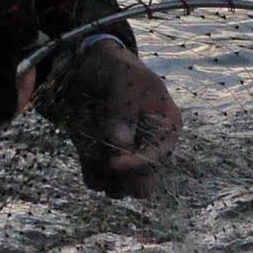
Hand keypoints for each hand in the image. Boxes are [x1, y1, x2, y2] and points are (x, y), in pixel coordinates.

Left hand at [38, 38, 180, 197]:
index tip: (114, 162)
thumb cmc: (116, 67)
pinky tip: (86, 147)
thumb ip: (123, 110)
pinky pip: (96, 180)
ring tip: (92, 146)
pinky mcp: (100, 158)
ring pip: (118, 188)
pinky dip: (90, 170)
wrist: (90, 64)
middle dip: (123, 178)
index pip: (159, 156)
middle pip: (142, 185)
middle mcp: (148, 147)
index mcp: (167, 126)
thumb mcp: (124, 80)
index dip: (138, 163)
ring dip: (103, 174)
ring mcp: (125, 155)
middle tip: (106, 161)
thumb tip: (121, 144)